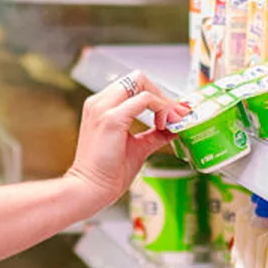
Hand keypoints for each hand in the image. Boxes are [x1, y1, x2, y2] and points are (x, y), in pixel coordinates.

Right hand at [65, 74, 190, 209]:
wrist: (90, 189)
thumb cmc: (107, 173)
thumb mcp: (138, 147)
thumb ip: (155, 134)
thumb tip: (175, 128)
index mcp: (102, 107)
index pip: (133, 86)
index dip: (157, 95)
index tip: (175, 112)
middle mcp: (100, 102)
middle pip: (138, 78)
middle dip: (162, 94)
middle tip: (177, 114)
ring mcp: (103, 108)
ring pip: (141, 82)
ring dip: (163, 99)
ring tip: (173, 120)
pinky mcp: (111, 119)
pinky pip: (145, 99)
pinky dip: (160, 108)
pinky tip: (164, 124)